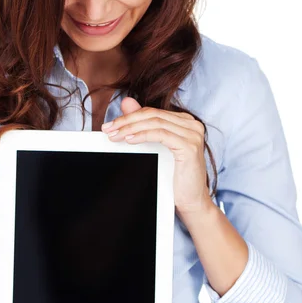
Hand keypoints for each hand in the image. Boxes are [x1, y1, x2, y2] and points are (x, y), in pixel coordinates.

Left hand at [101, 97, 213, 215]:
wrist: (192, 200)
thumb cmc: (174, 176)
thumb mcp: (156, 147)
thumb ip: (143, 125)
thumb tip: (126, 102)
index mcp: (184, 121)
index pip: (151, 112)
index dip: (128, 116)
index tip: (110, 125)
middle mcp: (191, 124)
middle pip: (152, 115)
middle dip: (126, 121)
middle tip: (108, 129)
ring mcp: (193, 134)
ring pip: (154, 123)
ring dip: (130, 128)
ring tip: (115, 136)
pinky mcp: (190, 145)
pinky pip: (161, 134)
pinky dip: (142, 135)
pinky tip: (129, 140)